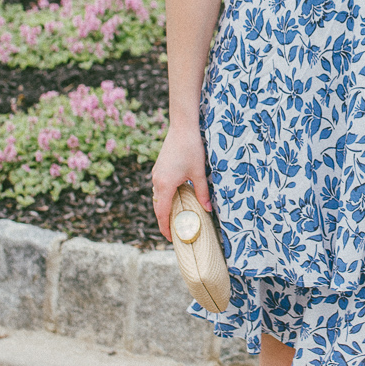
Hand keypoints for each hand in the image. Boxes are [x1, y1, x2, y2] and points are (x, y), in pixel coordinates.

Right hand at [151, 125, 211, 241]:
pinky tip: (175, 198)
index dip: (165, 227)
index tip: (170, 238)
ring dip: (164, 208)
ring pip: (158, 197)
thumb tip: (208, 209)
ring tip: (175, 218)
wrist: (182, 127)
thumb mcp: (199, 172)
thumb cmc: (191, 148)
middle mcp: (157, 180)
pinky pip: (159, 188)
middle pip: (158, 207)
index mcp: (165, 185)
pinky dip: (165, 197)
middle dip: (164, 221)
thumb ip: (202, 192)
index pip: (162, 212)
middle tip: (173, 232)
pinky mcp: (159, 167)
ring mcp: (156, 173)